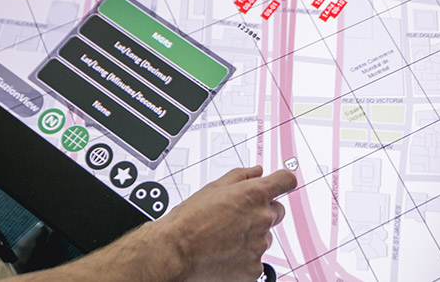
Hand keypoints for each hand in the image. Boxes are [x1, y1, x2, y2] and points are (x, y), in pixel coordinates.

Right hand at [10, 166, 295, 281]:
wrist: (156, 264)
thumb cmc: (167, 226)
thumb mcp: (198, 190)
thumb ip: (230, 179)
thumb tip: (252, 169)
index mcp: (246, 197)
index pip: (282, 180)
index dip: (280, 180)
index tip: (282, 178)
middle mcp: (253, 221)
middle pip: (271, 210)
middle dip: (255, 211)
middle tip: (227, 218)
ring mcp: (250, 250)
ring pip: (258, 238)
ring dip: (242, 237)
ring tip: (212, 240)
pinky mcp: (244, 275)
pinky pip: (247, 265)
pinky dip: (234, 262)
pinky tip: (211, 259)